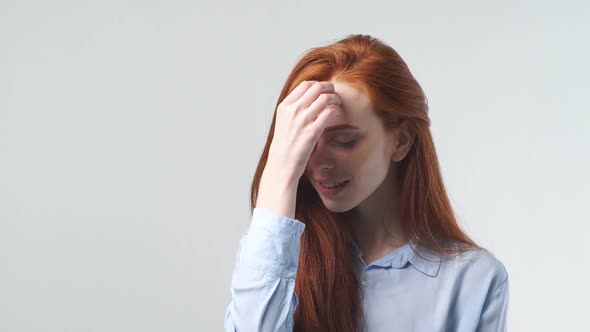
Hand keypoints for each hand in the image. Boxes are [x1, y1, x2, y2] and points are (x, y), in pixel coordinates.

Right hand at [256, 81, 341, 217]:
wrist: (281, 165)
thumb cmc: (285, 145)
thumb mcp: (284, 122)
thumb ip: (294, 109)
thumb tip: (310, 98)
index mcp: (285, 106)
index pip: (305, 85)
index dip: (318, 85)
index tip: (324, 90)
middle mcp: (292, 111)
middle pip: (317, 88)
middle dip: (329, 88)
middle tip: (335, 94)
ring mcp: (302, 121)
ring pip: (325, 97)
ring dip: (335, 98)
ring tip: (338, 104)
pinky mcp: (312, 133)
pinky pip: (329, 113)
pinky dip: (335, 110)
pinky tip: (336, 114)